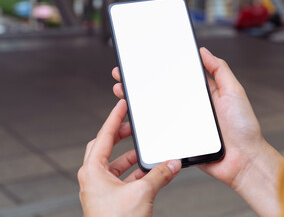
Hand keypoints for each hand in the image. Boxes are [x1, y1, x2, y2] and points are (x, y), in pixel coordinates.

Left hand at [78, 100, 180, 216]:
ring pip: (116, 164)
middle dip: (121, 135)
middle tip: (134, 125)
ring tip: (147, 150)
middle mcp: (94, 177)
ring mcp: (101, 188)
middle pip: (107, 146)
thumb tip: (172, 163)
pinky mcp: (110, 198)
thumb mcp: (141, 193)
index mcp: (93, 170)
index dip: (115, 117)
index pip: (104, 135)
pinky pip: (123, 178)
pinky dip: (136, 173)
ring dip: (132, 157)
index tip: (121, 104)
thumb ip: (159, 175)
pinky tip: (150, 172)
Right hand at [111, 48, 283, 216]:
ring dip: (138, 104)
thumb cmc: (243, 128)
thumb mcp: (234, 91)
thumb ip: (220, 70)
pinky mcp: (179, 140)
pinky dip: (145, 126)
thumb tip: (203, 51)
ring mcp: (183, 124)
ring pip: (157, 111)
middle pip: (162, 93)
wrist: (244, 161)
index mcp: (202, 94)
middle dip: (141, 85)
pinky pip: (160, 131)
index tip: (144, 62)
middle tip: (123, 77)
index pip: (177, 77)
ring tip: (122, 93)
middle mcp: (191, 108)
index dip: (160, 70)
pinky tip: (132, 119)